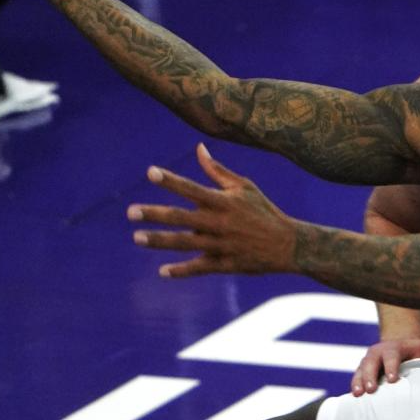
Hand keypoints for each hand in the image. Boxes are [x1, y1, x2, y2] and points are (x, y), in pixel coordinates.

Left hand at [128, 143, 297, 277]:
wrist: (288, 244)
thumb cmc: (263, 210)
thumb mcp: (243, 187)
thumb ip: (217, 170)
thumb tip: (198, 148)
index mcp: (223, 201)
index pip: (192, 188)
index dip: (171, 180)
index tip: (150, 172)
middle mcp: (219, 223)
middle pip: (182, 217)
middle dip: (155, 214)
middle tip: (131, 212)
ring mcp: (221, 245)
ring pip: (185, 243)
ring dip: (160, 241)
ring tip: (137, 237)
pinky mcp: (225, 264)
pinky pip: (200, 268)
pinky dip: (182, 271)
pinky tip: (163, 272)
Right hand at [350, 338, 419, 395]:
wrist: (405, 350)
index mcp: (394, 348)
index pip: (391, 355)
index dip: (391, 366)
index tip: (392, 379)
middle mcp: (378, 354)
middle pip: (370, 362)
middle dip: (369, 375)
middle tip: (371, 389)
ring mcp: (369, 363)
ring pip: (360, 370)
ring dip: (358, 382)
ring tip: (358, 395)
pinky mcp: (364, 374)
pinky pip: (356, 379)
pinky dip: (355, 387)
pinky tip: (355, 399)